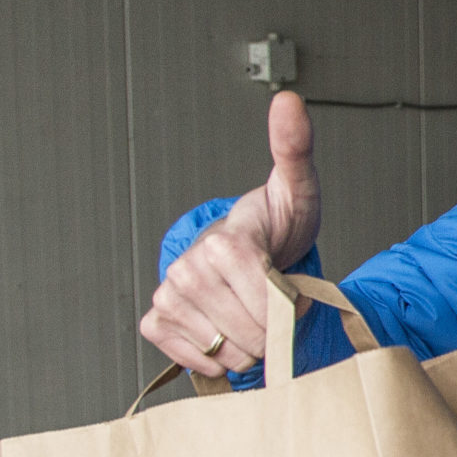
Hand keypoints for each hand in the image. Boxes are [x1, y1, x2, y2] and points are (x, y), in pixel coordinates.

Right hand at [139, 91, 322, 375]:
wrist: (251, 247)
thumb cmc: (278, 224)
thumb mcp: (298, 190)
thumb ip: (295, 150)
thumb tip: (287, 100)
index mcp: (225, 244)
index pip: (267, 305)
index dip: (289, 309)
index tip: (292, 290)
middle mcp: (188, 269)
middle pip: (250, 335)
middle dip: (273, 328)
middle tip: (274, 301)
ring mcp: (169, 294)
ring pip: (226, 351)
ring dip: (250, 343)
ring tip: (252, 311)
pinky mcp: (157, 320)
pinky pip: (190, 356)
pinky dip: (216, 355)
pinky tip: (226, 328)